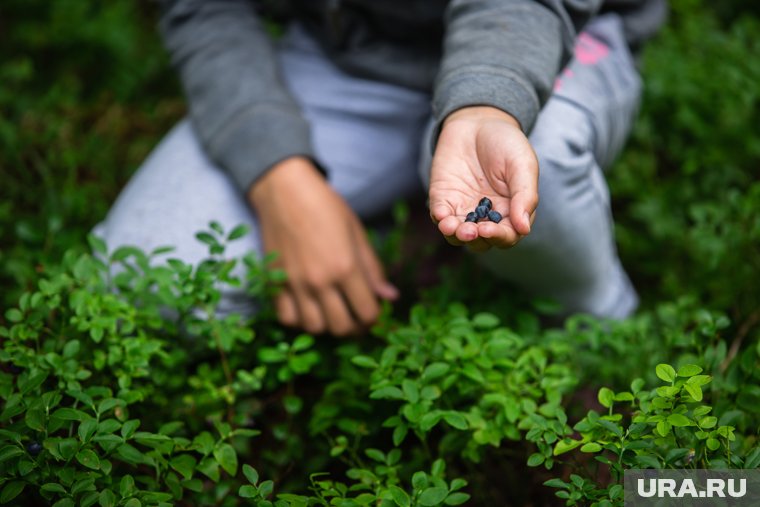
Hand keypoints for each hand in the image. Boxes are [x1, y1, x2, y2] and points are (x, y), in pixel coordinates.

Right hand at [248, 157, 397, 335]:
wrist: (284, 190)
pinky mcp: (275, 283)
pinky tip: (308, 307)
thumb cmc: (325, 206)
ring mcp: (295, 285)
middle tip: (355, 314)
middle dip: (354, 326)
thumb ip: (373, 268)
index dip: (375, 317)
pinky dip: (299, 320)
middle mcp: (320, 281)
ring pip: (314, 328)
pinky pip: (287, 319)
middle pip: (342, 327)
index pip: (367, 313)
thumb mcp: (357, 233)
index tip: (373, 309)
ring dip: (327, 325)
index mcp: (346, 267)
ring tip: (332, 311)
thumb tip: (389, 296)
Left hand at [429, 106, 538, 251]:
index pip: (507, 235)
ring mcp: (463, 209)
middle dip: (476, 239)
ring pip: (458, 235)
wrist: (478, 121)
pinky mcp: (443, 199)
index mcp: (511, 211)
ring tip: (452, 227)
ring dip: (455, 235)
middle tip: (471, 230)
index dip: (499, 237)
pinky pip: (440, 215)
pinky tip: (441, 215)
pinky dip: (440, 218)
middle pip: (481, 241)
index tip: (490, 229)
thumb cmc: (506, 144)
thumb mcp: (522, 165)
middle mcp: (487, 216)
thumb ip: (525, 196)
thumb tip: (523, 229)